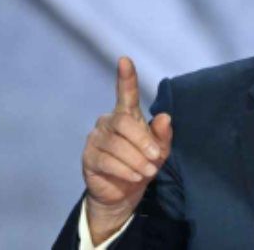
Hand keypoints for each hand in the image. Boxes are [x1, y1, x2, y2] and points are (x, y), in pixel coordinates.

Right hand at [81, 56, 172, 243]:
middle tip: (156, 158)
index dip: (126, 77)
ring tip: (148, 171)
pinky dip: (124, 170)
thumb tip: (165, 117)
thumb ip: (162, 135)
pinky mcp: (89, 157)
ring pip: (116, 144)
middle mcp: (108, 122)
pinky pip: (107, 160)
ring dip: (136, 160)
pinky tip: (134, 177)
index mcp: (127, 115)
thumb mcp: (159, 152)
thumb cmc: (143, 165)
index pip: (126, 93)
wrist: (123, 194)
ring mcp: (96, 138)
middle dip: (143, 141)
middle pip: (124, 122)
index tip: (125, 60)